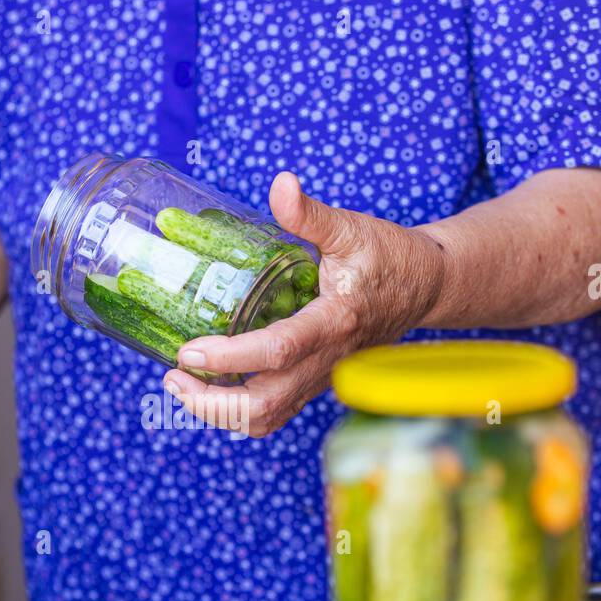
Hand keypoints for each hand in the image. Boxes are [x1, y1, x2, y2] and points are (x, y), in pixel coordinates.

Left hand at [163, 172, 446, 437]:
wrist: (425, 287)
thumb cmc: (389, 256)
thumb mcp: (351, 228)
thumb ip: (311, 214)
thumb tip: (281, 184)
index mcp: (333, 322)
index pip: (278, 351)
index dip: (231, 357)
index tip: (189, 352)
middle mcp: (326, 360)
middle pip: (265, 404)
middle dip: (213, 402)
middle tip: (175, 375)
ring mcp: (320, 377)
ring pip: (267, 417)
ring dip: (221, 412)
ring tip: (183, 386)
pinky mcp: (315, 381)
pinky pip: (275, 411)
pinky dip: (239, 411)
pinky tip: (213, 389)